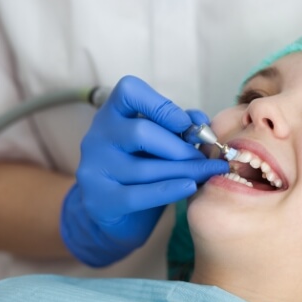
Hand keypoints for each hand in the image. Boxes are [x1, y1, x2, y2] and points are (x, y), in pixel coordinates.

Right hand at [60, 76, 228, 266]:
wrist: (118, 210)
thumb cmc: (144, 166)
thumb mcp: (160, 141)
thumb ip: (180, 126)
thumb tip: (201, 120)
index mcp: (112, 113)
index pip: (129, 91)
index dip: (161, 105)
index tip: (186, 124)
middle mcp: (97, 136)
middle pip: (140, 133)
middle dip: (179, 147)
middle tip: (203, 158)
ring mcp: (94, 169)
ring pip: (144, 168)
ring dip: (183, 171)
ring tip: (207, 172)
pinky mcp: (100, 200)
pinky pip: (138, 195)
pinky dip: (169, 191)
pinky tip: (190, 187)